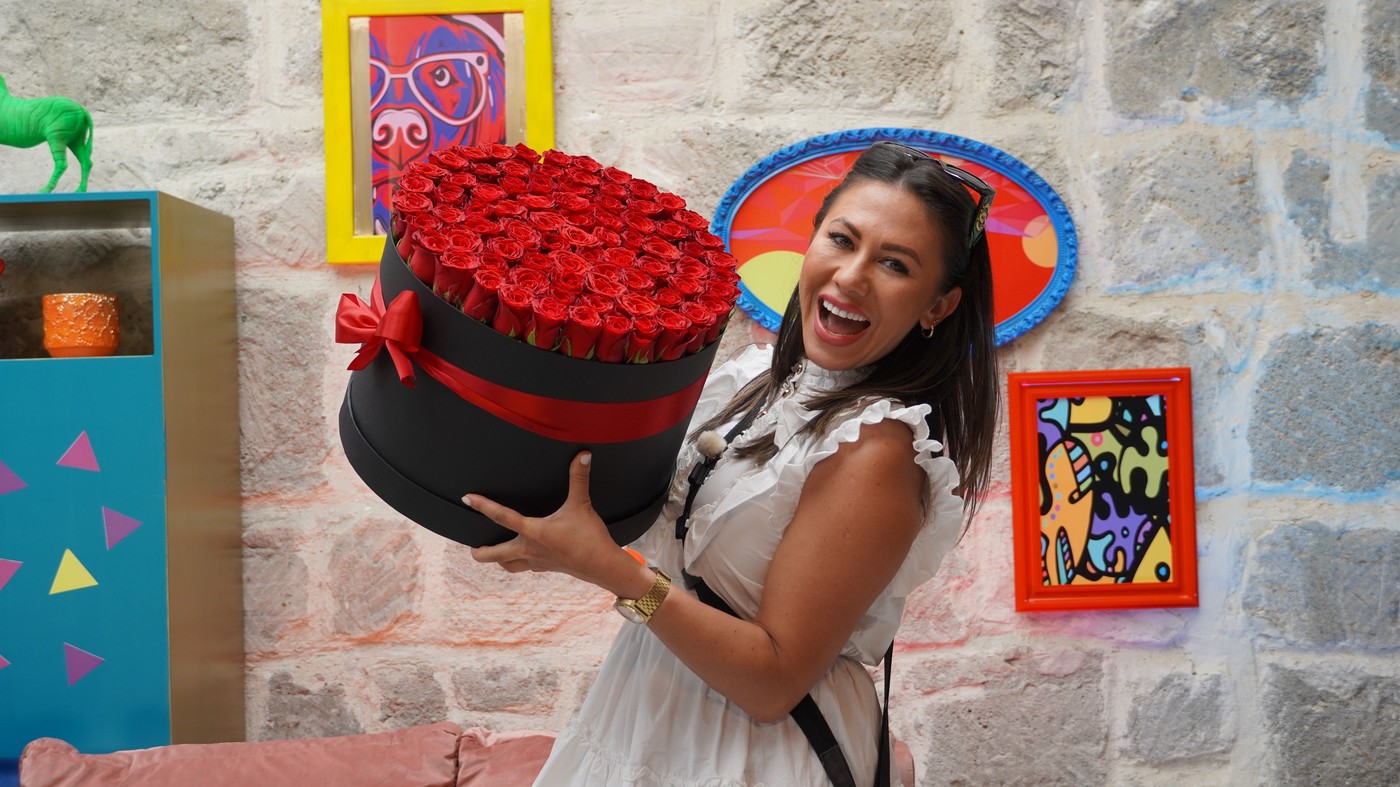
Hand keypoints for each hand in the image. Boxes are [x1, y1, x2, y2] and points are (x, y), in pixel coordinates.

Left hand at [465, 452, 649, 596]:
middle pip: (494, 555)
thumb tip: (583, 454)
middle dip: (479, 551)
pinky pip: (525, 567)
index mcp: (533, 531)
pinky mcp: (546, 568)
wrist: (602, 566)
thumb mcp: (582, 504)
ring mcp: (536, 561)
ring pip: (507, 565)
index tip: (468, 498)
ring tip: (490, 553)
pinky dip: (518, 562)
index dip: (482, 506)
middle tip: (471, 544)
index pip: (501, 516)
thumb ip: (579, 478)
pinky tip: (523, 555)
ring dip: (497, 560)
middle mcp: (529, 548)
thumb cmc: (590, 537)